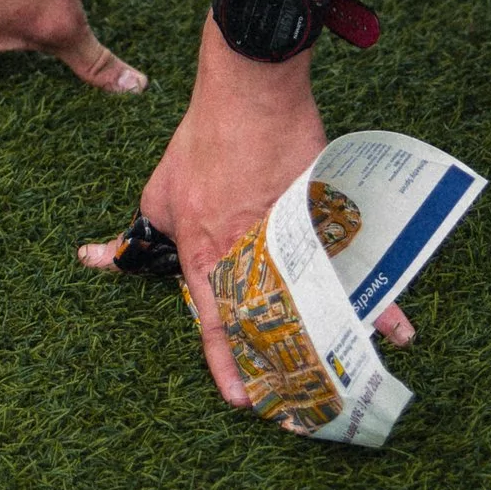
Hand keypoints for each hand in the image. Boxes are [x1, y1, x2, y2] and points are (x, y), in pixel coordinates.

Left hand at [77, 21, 411, 406]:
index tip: (239, 399)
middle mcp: (249, 252)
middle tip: (297, 398)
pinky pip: (347, 266)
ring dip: (335, 340)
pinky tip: (394, 325)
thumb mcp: (158, 191)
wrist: (250, 90)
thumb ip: (136, 233)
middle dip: (283, 363)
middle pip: (268, 319)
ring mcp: (289, 236)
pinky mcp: (322, 216)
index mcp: (206, 250)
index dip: (225, 363)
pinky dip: (375, 296)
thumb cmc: (203, 138)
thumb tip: (96, 257)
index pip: (214, 320)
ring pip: (313, 300)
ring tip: (352, 375)